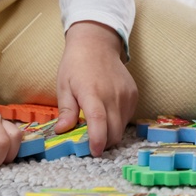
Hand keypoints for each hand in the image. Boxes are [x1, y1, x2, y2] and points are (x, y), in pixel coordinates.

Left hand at [57, 21, 136, 155]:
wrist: (97, 44)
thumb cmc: (76, 65)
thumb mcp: (63, 86)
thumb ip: (66, 111)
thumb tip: (62, 131)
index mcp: (92, 92)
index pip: (98, 120)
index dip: (98, 139)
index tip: (94, 151)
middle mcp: (112, 94)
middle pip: (114, 131)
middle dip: (103, 143)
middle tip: (90, 142)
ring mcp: (126, 94)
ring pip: (122, 127)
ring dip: (110, 133)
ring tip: (97, 126)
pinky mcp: (133, 94)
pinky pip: (127, 117)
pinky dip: (117, 122)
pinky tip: (107, 114)